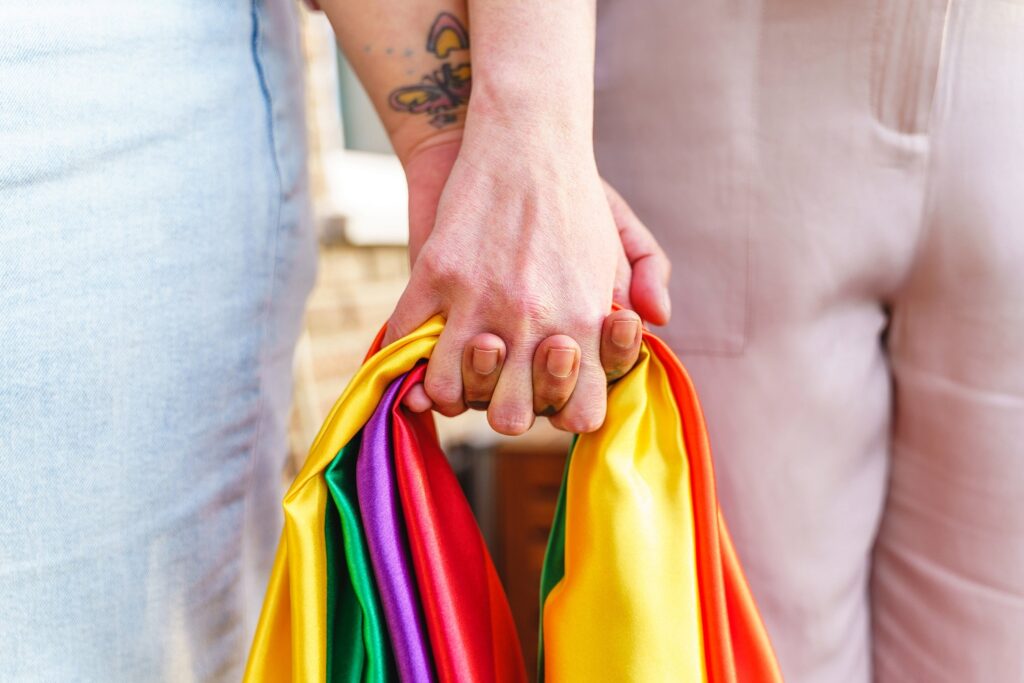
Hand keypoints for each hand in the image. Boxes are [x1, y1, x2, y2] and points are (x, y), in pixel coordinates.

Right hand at [385, 129, 668, 433]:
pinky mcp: (436, 272)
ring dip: (452, 386)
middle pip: (509, 418)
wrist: (522, 135)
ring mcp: (480, 300)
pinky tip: (421, 341)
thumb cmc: (575, 191)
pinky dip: (406, 351)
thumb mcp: (623, 234)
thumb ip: (648, 278)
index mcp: (585, 321)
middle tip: (502, 377)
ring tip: (459, 362)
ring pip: (448, 392)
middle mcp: (534, 322)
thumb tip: (656, 321)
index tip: (550, 387)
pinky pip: (407, 339)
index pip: (576, 414)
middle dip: (504, 406)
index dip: (560, 410)